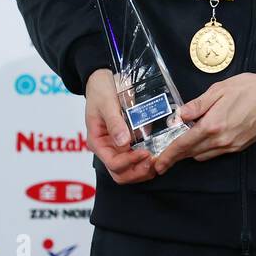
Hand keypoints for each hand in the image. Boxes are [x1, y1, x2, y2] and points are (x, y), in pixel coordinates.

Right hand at [85, 69, 156, 183]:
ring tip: (158, 161)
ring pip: (128, 170)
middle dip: (137, 172)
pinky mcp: (127, 142)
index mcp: (97, 142)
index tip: (146, 153)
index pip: (113, 163)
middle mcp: (106, 148)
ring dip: (142, 170)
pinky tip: (158, 154)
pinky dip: (146, 161)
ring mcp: (116, 147)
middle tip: (154, 162)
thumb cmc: (101, 91)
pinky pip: (135, 158)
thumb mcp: (107, 104)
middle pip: (120, 173)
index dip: (130, 162)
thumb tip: (123, 143)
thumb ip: (115, 122)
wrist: (103, 81)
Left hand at [153, 72, 255, 173]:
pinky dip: (206, 150)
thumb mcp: (219, 89)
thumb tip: (180, 115)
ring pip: (204, 156)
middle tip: (164, 156)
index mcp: (212, 124)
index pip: (184, 144)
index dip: (168, 155)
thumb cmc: (249, 88)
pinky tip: (205, 138)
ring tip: (185, 144)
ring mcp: (231, 145)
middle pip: (191, 154)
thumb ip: (197, 104)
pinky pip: (216, 153)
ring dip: (192, 153)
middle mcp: (221, 140)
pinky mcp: (240, 147)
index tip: (158, 164)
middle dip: (177, 156)